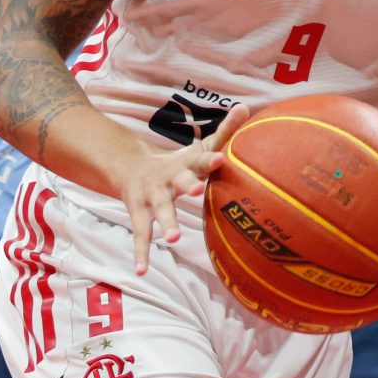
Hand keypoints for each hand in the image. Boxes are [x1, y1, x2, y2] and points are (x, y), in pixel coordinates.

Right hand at [120, 102, 249, 274]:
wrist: (131, 166)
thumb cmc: (179, 162)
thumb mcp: (199, 148)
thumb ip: (225, 131)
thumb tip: (246, 107)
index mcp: (186, 163)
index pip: (201, 159)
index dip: (210, 159)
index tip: (220, 158)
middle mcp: (168, 177)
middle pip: (179, 180)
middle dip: (188, 185)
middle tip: (198, 191)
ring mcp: (151, 195)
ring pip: (160, 210)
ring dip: (167, 222)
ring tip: (174, 239)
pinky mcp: (138, 211)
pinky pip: (140, 234)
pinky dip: (140, 252)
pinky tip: (142, 270)